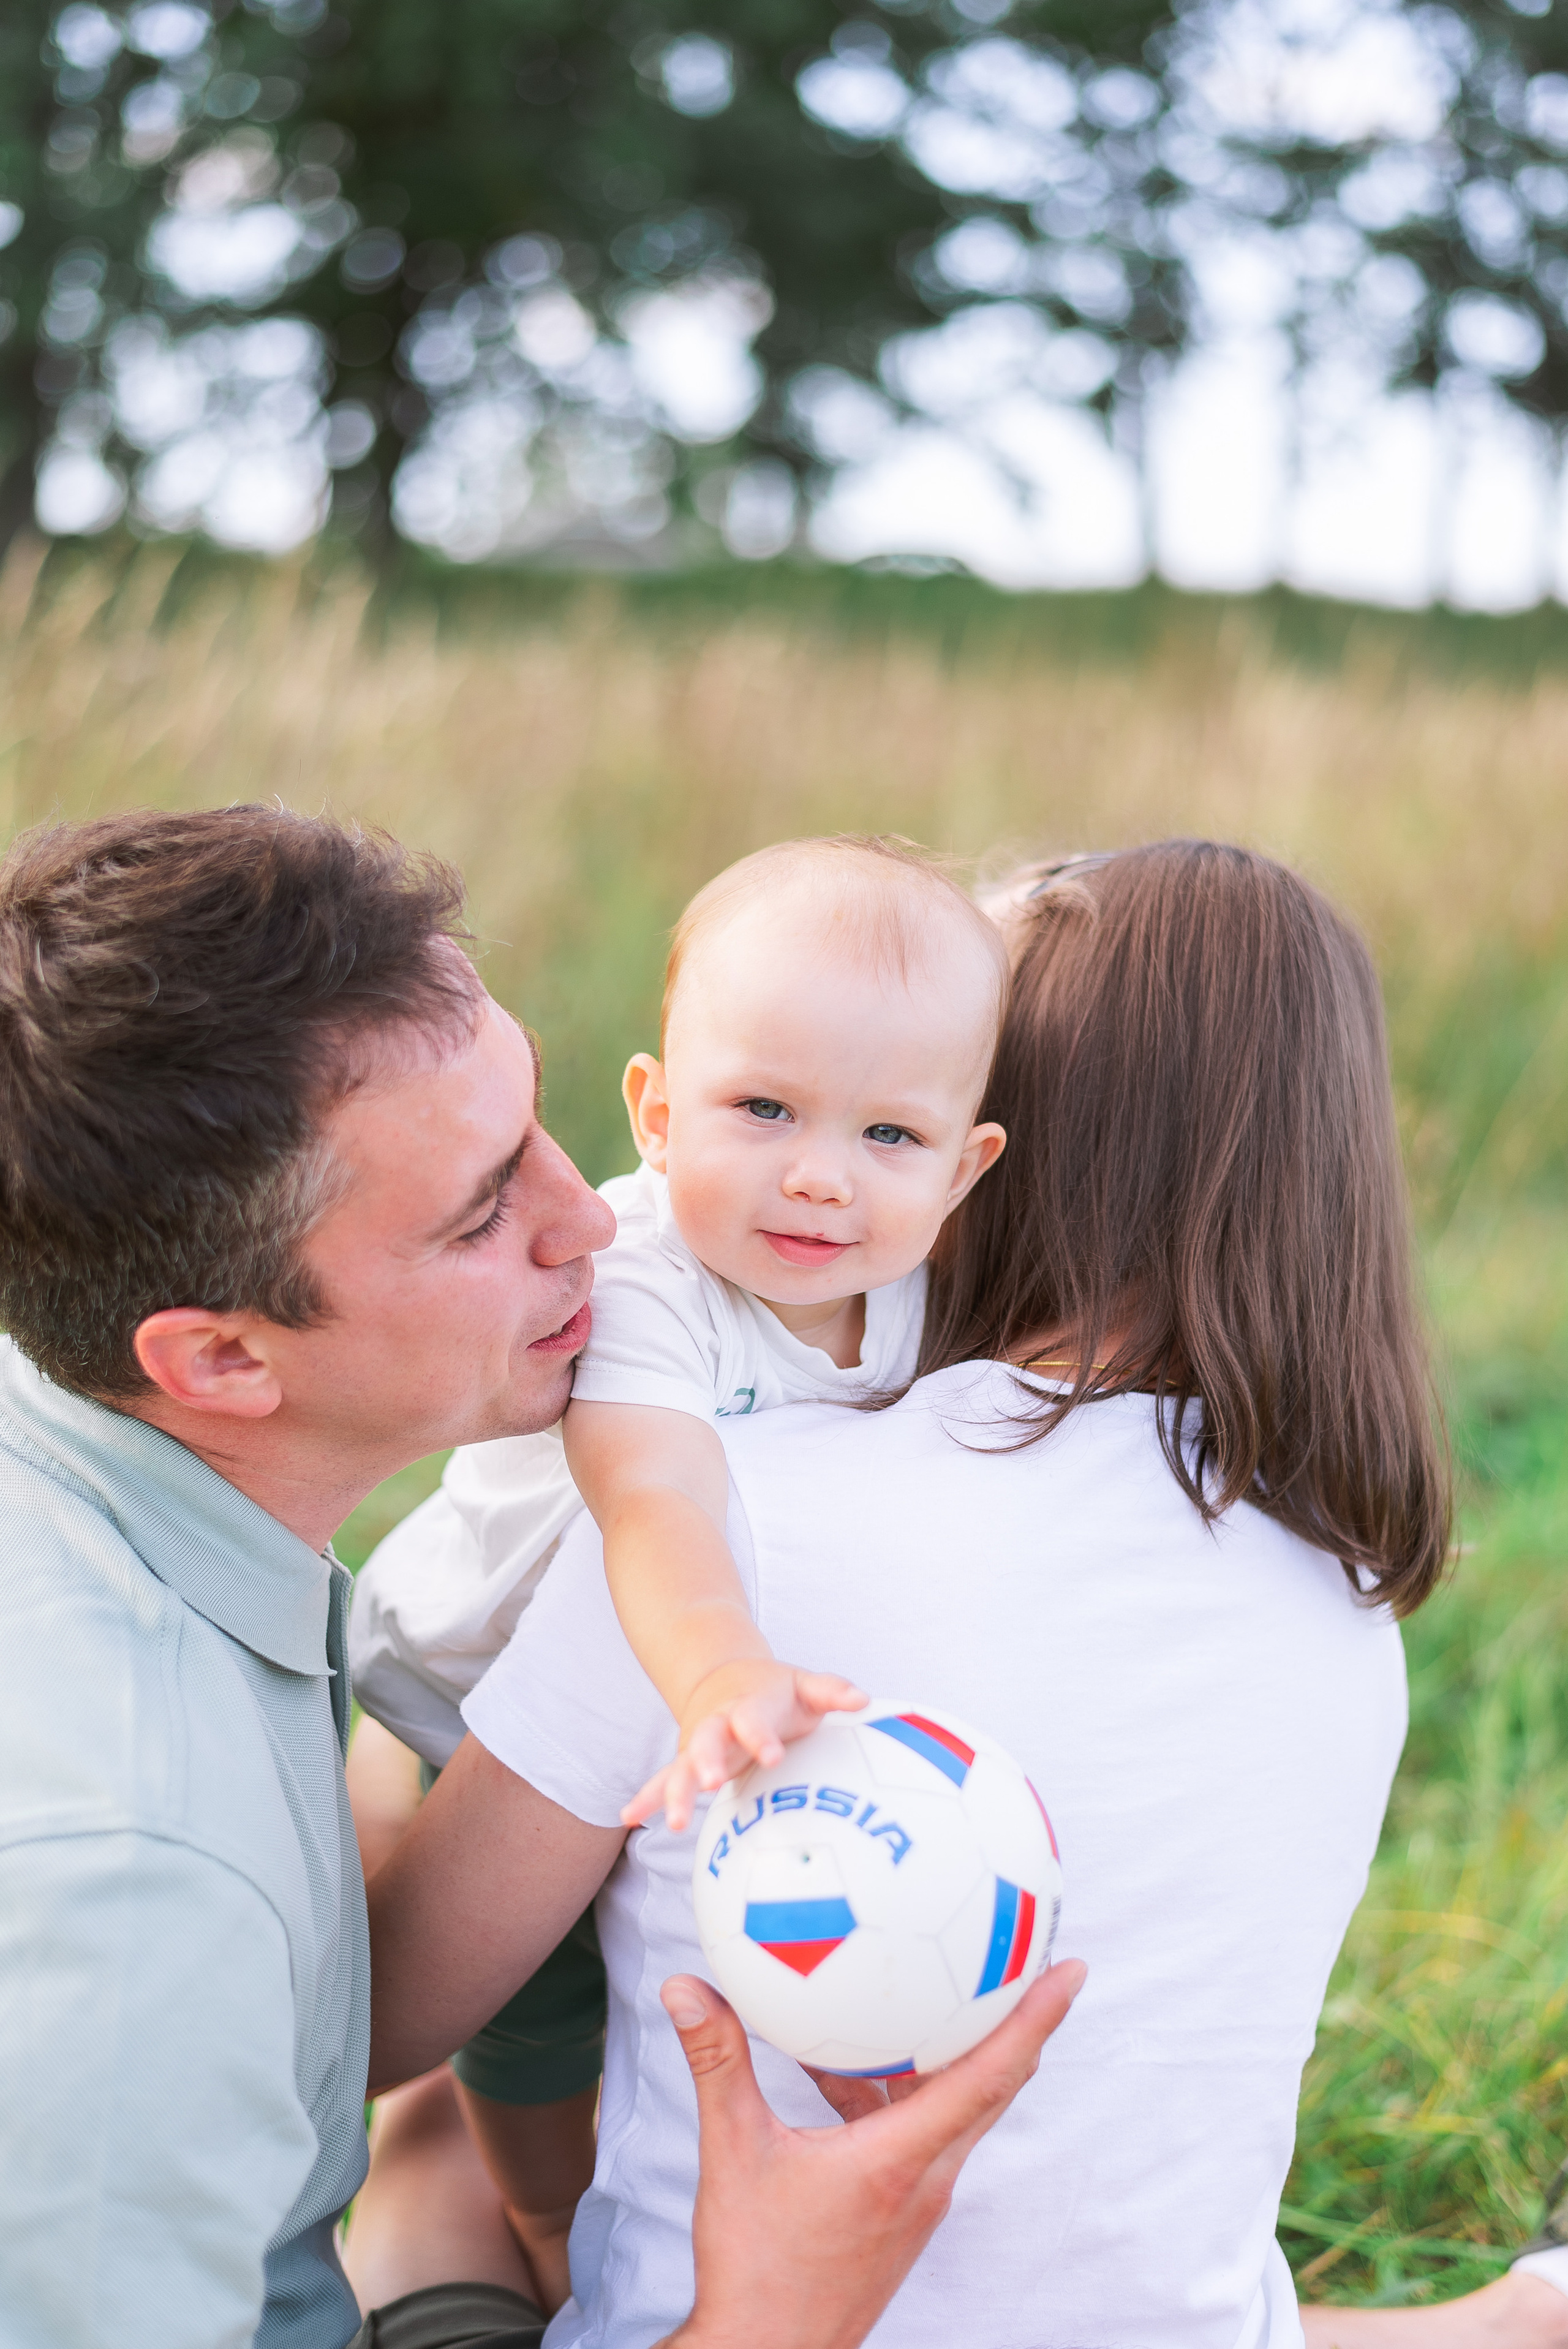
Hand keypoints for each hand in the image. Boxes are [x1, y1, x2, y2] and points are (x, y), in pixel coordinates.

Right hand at [622, 1663, 866, 1831]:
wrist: (727, 1676)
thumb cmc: (776, 1691)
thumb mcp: (803, 1684)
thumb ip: (831, 1690)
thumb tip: (863, 1698)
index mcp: (748, 1706)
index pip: (753, 1720)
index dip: (762, 1736)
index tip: (774, 1756)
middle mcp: (718, 1724)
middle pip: (707, 1740)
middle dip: (707, 1760)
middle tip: (712, 1782)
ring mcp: (697, 1744)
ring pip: (682, 1767)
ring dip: (675, 1791)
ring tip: (674, 1821)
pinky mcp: (686, 1762)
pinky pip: (661, 1781)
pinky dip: (646, 1798)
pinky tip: (630, 1818)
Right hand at [652, 1961, 1086, 2348]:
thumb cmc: (755, 2268)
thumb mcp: (731, 2153)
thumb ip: (716, 2063)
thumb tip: (687, 1985)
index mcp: (901, 2160)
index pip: (988, 2077)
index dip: (1035, 2019)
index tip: (1070, 1969)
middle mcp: (927, 2177)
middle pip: (993, 2085)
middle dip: (1018, 2020)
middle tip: (1027, 1955)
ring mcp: (918, 2197)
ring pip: (957, 2108)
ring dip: (952, 2053)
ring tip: (937, 1993)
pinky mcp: (900, 2209)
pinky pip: (919, 2131)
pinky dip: (899, 2088)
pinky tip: (846, 2064)